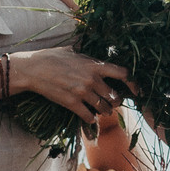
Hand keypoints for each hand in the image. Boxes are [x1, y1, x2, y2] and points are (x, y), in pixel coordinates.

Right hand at [10, 49, 131, 129]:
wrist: (33, 70)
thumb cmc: (51, 57)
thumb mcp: (73, 51)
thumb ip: (88, 57)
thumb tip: (96, 58)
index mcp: (94, 65)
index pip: (122, 74)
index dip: (133, 83)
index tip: (137, 90)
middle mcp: (91, 79)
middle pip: (115, 96)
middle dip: (116, 101)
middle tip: (112, 101)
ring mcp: (82, 92)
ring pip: (104, 108)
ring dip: (104, 110)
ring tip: (101, 109)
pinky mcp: (72, 104)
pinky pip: (89, 116)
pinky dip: (91, 118)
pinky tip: (89, 116)